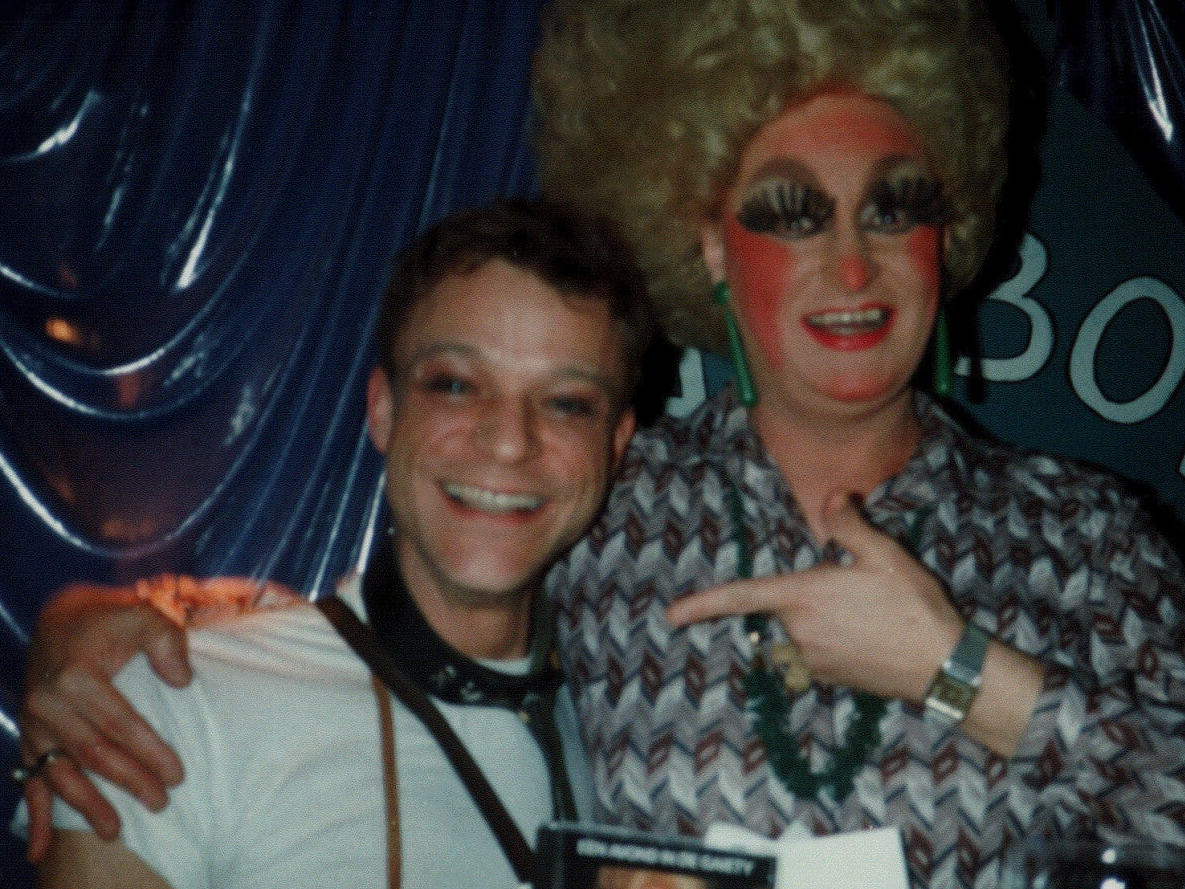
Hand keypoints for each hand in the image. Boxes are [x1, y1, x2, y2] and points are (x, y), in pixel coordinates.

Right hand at [18, 582, 190, 861]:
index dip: (149, 751)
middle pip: (93, 753)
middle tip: (161, 803)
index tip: (177, 774)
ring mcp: (34, 724)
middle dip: (128, 782)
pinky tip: (40, 849)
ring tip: (116, 831)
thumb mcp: (144, 617)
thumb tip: (183, 682)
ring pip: (61, 774)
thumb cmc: (112, 620)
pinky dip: (36, 816)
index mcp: (76, 676)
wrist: (64, 618)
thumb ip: (167, 642)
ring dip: (88, 805)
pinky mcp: (29, 737)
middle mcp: (47, 703)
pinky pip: (31, 780)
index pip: (119, 724)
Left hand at [666, 490, 963, 702]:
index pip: (741, 597)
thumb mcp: (884, 555)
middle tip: (860, 591)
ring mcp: (811, 661)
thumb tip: (832, 497)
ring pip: (801, 629)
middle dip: (809, 594)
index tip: (671, 616)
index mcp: (803, 598)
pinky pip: (816, 651)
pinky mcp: (828, 679)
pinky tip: (872, 633)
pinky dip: (834, 639)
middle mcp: (798, 633)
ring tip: (872, 613)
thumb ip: (849, 525)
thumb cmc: (913, 607)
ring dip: (822, 619)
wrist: (943, 667)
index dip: (702, 605)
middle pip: (784, 607)